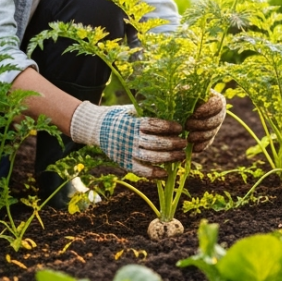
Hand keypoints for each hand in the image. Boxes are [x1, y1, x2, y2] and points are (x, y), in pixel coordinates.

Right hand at [68, 102, 186, 177]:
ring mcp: (127, 151)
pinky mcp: (124, 162)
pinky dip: (153, 173)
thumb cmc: (120, 116)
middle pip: (155, 143)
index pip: (153, 125)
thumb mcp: (132, 109)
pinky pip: (140, 170)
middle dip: (172, 144)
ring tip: (181, 156)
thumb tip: (170, 107)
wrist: (97, 128)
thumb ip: (148, 110)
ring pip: (150, 157)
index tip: (179, 128)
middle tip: (184, 143)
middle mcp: (130, 138)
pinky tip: (166, 173)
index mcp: (133, 123)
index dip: (168, 126)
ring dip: (168, 158)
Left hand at [185, 90, 226, 150]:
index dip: (208, 110)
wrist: (179, 107)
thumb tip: (184, 90)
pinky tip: (194, 149)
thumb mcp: (183, 90)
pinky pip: (209, 142)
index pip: (218, 104)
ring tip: (188, 137)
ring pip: (213, 132)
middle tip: (187, 125)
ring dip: (201, 136)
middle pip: (216, 120)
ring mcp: (215, 125)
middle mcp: (219, 112)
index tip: (195, 113)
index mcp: (215, 98)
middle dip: (202, 124)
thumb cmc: (180, 95)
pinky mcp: (209, 136)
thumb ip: (185, 90)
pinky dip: (202, 146)